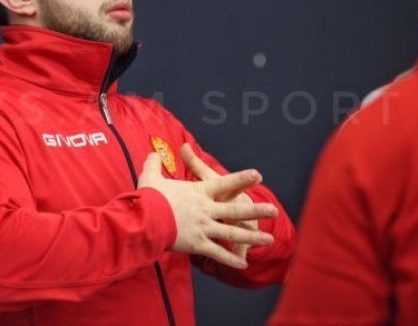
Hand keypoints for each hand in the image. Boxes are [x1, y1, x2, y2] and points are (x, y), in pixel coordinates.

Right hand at [137, 152, 276, 268]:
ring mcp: (204, 228)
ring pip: (233, 232)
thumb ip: (154, 164)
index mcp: (198, 193)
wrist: (144, 221)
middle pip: (235, 209)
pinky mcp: (198, 244)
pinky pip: (218, 253)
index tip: (257, 174)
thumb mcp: (151, 178)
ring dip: (252, 237)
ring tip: (269, 240)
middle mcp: (206, 209)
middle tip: (274, 210)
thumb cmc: (148, 199)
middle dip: (256, 211)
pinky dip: (230, 259)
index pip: (224, 183)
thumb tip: (152, 152)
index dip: (241, 179)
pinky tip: (243, 264)